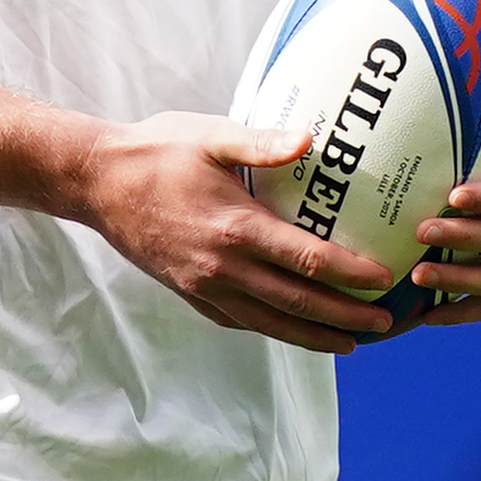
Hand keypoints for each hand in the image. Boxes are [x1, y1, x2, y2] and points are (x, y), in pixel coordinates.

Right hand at [79, 112, 400, 355]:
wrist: (96, 183)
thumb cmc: (155, 151)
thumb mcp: (210, 137)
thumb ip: (260, 142)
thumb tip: (309, 139)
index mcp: (235, 227)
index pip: (307, 259)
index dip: (350, 273)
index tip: (383, 279)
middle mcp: (223, 266)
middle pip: (297, 301)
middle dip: (345, 316)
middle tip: (383, 323)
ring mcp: (204, 285)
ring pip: (269, 322)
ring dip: (312, 336)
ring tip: (348, 343)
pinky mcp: (188, 291)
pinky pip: (238, 320)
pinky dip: (270, 329)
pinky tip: (289, 330)